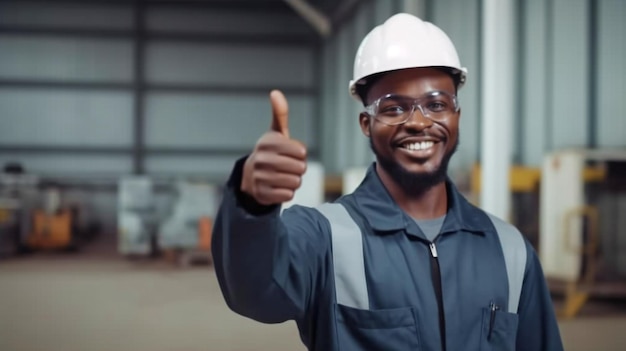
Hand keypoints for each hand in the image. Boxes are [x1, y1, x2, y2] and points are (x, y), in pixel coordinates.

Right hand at [241, 90, 306, 205]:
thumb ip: (280, 113)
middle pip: (301, 168)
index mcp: (268, 143)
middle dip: (298, 168)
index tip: (290, 153)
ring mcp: (261, 178)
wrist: (250, 177)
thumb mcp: (276, 133)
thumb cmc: (271, 152)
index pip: (301, 152)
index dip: (300, 154)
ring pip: (296, 182)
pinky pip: (288, 195)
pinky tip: (277, 187)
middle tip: (286, 166)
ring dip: (293, 181)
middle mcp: (262, 160)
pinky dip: (287, 192)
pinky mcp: (262, 194)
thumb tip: (275, 92)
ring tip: (282, 176)